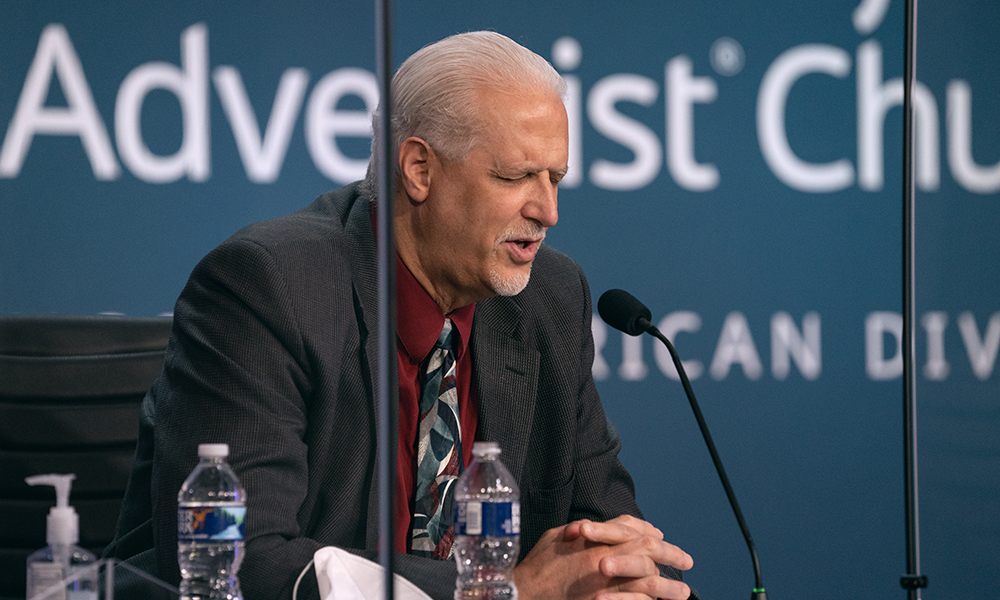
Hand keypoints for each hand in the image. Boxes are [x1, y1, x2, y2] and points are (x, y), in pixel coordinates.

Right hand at [513, 515, 692, 599]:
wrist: (525, 593)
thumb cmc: (538, 566)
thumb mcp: (558, 536)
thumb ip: (583, 529)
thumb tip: (600, 526)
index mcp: (595, 540)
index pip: (633, 528)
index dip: (649, 530)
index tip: (661, 535)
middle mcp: (606, 559)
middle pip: (649, 551)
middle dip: (671, 553)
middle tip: (686, 560)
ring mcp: (608, 585)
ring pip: (650, 582)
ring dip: (670, 586)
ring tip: (683, 592)